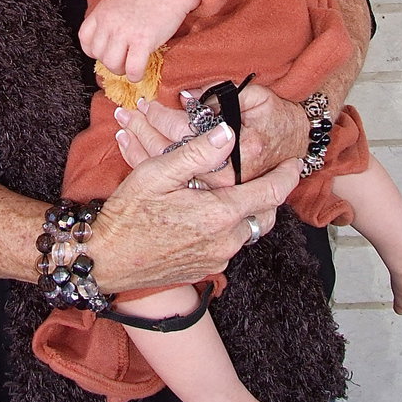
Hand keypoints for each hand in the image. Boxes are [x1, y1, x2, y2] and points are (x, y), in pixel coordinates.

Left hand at [79, 0, 198, 81]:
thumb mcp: (117, 2)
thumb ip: (107, 19)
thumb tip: (107, 42)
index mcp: (101, 11)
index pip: (84, 39)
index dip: (94, 50)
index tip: (107, 51)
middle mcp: (109, 22)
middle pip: (98, 55)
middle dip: (111, 61)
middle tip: (124, 58)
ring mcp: (125, 32)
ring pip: (112, 64)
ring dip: (122, 70)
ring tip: (131, 64)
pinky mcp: (143, 41)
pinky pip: (132, 69)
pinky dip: (135, 75)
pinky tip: (140, 71)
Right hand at [92, 112, 300, 293]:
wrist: (106, 261)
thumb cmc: (128, 214)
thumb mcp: (157, 173)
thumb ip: (196, 153)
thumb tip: (228, 133)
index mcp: (218, 214)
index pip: (270, 193)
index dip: (287, 176)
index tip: (295, 162)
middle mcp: (225, 241)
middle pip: (265, 215)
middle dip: (269, 194)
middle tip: (267, 176)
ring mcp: (217, 259)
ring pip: (247, 230)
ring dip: (247, 211)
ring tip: (235, 192)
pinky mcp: (206, 269)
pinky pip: (229, 245)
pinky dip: (228, 227)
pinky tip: (207, 214)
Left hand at [121, 85, 308, 180]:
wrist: (296, 146)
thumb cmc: (275, 120)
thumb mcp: (256, 99)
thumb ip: (222, 97)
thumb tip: (185, 97)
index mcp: (242, 150)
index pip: (190, 134)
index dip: (164, 117)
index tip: (146, 105)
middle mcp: (229, 177)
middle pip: (175, 154)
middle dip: (146, 130)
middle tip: (125, 113)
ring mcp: (221, 192)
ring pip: (172, 170)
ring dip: (142, 145)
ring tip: (124, 125)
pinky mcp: (213, 198)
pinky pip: (175, 182)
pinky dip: (149, 162)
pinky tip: (132, 146)